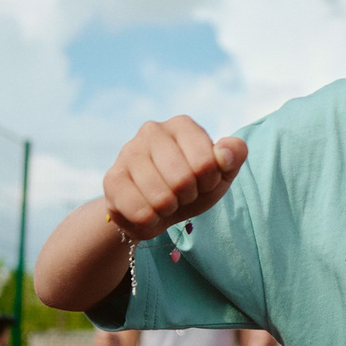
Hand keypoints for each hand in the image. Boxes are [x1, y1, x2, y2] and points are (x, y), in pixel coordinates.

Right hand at [103, 117, 248, 242]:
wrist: (155, 209)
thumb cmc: (192, 186)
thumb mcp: (220, 173)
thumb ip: (234, 155)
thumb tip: (224, 154)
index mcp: (182, 125)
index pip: (207, 162)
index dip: (209, 181)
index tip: (203, 181)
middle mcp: (152, 130)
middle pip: (183, 179)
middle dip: (188, 196)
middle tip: (182, 193)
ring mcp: (128, 152)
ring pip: (161, 197)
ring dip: (169, 209)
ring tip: (165, 201)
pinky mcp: (112, 178)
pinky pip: (139, 211)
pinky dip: (151, 220)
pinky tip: (148, 211)